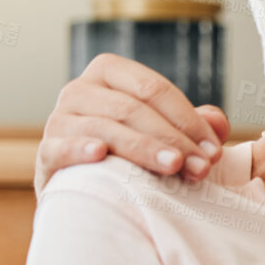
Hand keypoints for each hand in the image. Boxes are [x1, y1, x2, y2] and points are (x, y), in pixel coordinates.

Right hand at [37, 54, 229, 191]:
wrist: (87, 190)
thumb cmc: (131, 154)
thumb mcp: (165, 135)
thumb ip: (192, 126)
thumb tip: (219, 122)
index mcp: (110, 73)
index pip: (154, 89)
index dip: (188, 120)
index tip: (214, 151)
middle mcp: (80, 90)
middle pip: (133, 109)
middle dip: (173, 138)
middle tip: (202, 167)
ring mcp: (59, 119)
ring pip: (105, 128)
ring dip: (144, 149)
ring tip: (175, 166)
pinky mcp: (46, 151)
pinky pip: (61, 148)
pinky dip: (80, 150)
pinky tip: (101, 155)